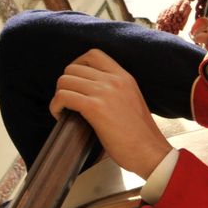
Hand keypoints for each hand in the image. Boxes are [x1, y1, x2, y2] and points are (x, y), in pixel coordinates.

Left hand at [49, 49, 170, 177]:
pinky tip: (60, 116)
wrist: (151, 152)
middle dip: (66, 84)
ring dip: (59, 95)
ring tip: (64, 110)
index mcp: (125, 77)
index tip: (76, 82)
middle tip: (68, 101)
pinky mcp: (95, 108)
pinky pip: (63, 96)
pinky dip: (56, 106)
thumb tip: (90, 93)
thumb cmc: (141, 135)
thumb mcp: (132, 101)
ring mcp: (105, 92)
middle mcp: (115, 80)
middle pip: (73, 68)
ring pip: (65, 80)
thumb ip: (115, 92)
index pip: (93, 54)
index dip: (77, 65)